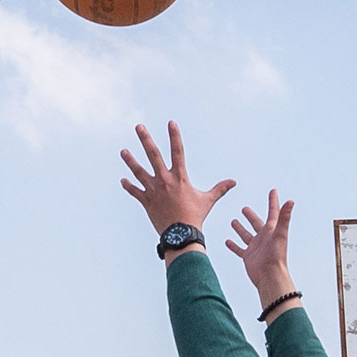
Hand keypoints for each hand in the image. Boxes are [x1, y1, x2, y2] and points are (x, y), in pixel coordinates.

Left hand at [120, 122, 236, 238]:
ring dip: (130, 161)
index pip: (178, 151)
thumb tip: (234, 182)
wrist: (181, 234)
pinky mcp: (146, 201)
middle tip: (138, 127)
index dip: (174, 136)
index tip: (171, 122)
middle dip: (146, 139)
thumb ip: (219, 189)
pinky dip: (129, 186)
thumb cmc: (195, 217)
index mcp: (180, 177)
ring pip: (139, 172)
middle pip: (153, 155)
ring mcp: (154, 190)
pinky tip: (123, 180)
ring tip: (123, 151)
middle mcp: (165, 180)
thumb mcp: (208, 200)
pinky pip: (135, 192)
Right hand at [227, 189, 296, 295]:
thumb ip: (284, 217)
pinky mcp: (248, 256)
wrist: (270, 276)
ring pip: (246, 235)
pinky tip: (227, 241)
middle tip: (244, 208)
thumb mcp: (280, 233)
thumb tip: (291, 201)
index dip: (273, 202)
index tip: (273, 191)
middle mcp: (264, 238)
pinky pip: (239, 249)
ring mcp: (255, 247)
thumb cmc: (276, 256)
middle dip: (251, 216)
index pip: (273, 213)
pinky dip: (233, 245)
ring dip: (240, 229)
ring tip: (233, 221)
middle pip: (256, 223)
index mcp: (272, 231)